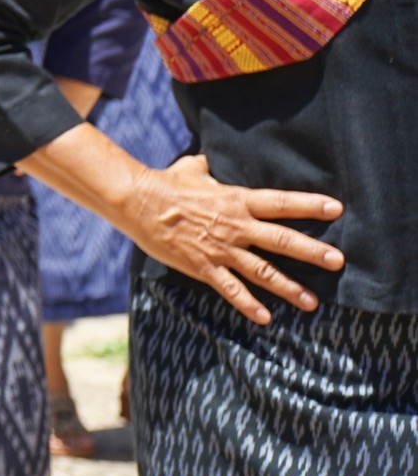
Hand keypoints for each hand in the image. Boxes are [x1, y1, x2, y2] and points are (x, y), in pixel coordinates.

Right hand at [109, 153, 342, 323]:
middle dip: (312, 252)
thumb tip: (212, 158)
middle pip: (281, 240)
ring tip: (313, 302)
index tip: (336, 209)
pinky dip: (248, 304)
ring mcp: (220, 249)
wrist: (136, 202)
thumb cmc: (165, 183)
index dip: (309, 205)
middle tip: (338, 262)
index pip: (280, 203)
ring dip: (289, 287)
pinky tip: (266, 318)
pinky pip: (230, 289)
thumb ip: (210, 167)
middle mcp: (235, 226)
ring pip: (262, 271)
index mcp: (236, 200)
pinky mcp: (203, 266)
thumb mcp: (193, 169)